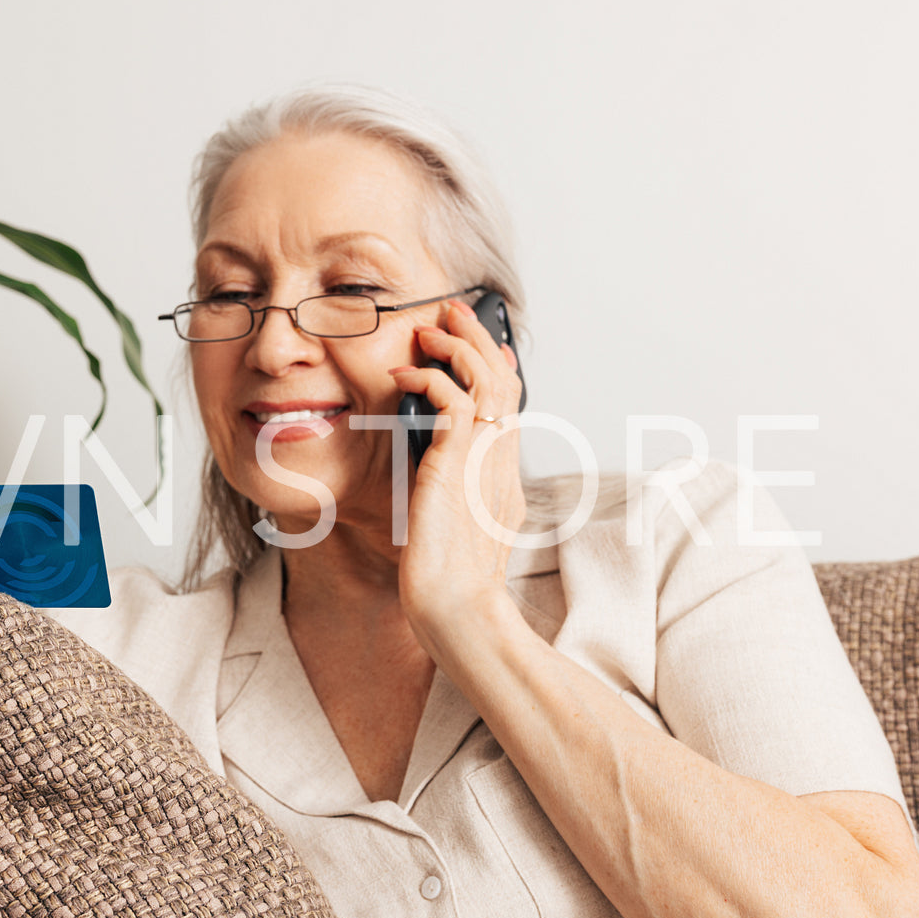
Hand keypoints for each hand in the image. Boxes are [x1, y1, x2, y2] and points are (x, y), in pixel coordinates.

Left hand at [387, 300, 525, 649]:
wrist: (456, 607)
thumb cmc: (446, 578)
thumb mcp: (454, 522)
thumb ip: (451, 486)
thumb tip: (434, 463)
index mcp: (503, 474)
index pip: (512, 405)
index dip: (500, 369)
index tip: (488, 345)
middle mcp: (502, 461)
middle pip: (504, 380)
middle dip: (479, 339)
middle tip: (454, 310)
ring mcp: (486, 461)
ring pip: (486, 380)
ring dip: (457, 346)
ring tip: (429, 327)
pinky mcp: (458, 464)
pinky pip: (453, 403)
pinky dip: (430, 379)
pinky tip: (407, 374)